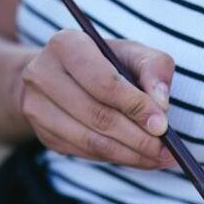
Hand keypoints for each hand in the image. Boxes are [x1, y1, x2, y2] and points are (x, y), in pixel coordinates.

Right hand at [17, 29, 175, 169]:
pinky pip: (85, 153)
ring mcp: (37, 108)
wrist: (61, 74)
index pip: (104, 83)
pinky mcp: (44, 134)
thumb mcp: (132, 52)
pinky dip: (116, 158)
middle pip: (97, 116)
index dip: (136, 106)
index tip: (163, 126)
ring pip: (90, 141)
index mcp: (66, 45)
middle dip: (138, 138)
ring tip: (158, 159)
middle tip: (167, 151)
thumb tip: (161, 104)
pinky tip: (139, 159)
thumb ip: (153, 69)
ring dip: (130, 155)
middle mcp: (42, 75)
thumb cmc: (105, 61)